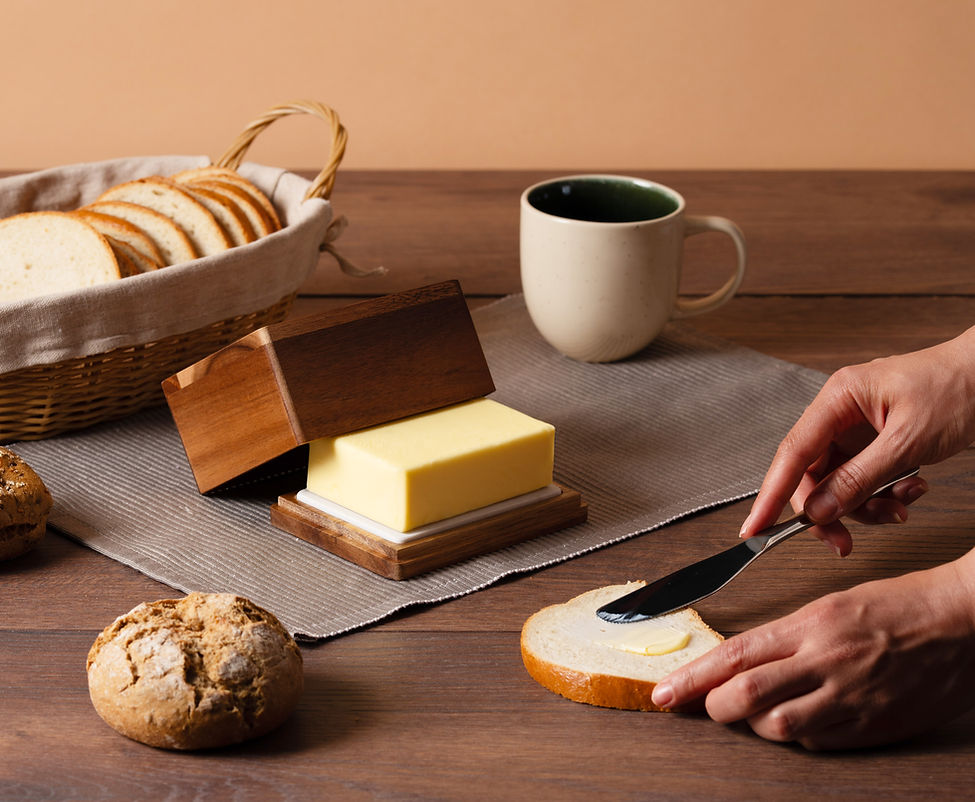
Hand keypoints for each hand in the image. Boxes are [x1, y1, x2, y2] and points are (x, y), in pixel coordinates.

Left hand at [651, 551, 974, 748]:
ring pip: (779, 727)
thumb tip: (742, 664)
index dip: (691, 677)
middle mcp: (826, 662)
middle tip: (704, 706)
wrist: (962, 622)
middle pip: (746, 696)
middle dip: (713, 706)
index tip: (665, 692)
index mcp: (811, 625)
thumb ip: (786, 638)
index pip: (734, 655)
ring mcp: (851, 698)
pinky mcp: (875, 726)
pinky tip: (799, 723)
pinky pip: (820, 743)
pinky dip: (798, 738)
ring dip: (756, 725)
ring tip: (756, 712)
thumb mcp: (830, 606)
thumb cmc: (898, 605)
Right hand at [741, 325, 974, 555]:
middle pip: (813, 475)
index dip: (770, 495)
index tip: (753, 528)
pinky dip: (883, 496)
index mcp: (839, 398)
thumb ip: (860, 479)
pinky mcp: (874, 442)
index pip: (792, 453)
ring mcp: (857, 429)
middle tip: (844, 543)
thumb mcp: (908, 441)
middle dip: (831, 511)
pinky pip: (863, 480)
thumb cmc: (959, 388)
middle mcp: (840, 413)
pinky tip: (911, 491)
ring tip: (900, 509)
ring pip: (839, 483)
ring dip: (866, 506)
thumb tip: (820, 510)